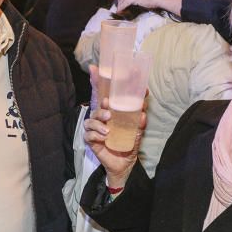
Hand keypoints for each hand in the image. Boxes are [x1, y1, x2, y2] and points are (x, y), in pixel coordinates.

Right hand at [84, 65, 145, 189]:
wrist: (125, 163)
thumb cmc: (129, 141)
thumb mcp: (137, 130)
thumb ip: (140, 121)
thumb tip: (143, 115)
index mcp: (111, 111)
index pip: (103, 93)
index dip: (97, 80)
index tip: (94, 68)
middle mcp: (102, 117)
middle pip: (96, 105)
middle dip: (101, 106)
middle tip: (108, 109)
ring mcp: (95, 128)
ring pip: (91, 120)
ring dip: (98, 122)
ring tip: (108, 130)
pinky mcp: (91, 140)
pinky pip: (88, 134)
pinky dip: (95, 135)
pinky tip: (104, 138)